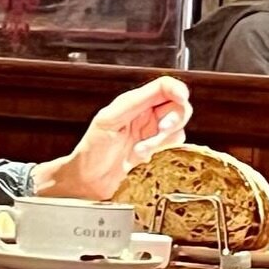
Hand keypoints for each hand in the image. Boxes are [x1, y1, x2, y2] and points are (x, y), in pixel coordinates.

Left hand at [33, 76, 191, 200]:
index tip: (181, 98)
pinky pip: (173, 149)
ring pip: (178, 130)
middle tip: (161, 129)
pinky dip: (161, 153)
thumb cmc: (91, 150)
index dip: (178, 90)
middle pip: (179, 108)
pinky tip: (141, 158)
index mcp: (135, 103)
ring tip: (139, 150)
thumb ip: (136, 101)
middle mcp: (147, 117)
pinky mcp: (157, 154)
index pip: (165, 87)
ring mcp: (153, 136)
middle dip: (173, 120)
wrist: (87, 181)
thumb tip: (164, 88)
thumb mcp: (110, 119)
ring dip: (161, 141)